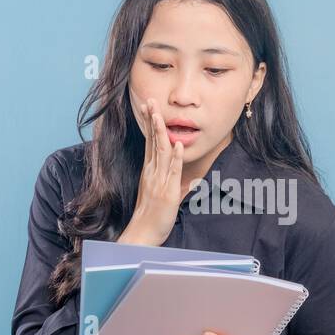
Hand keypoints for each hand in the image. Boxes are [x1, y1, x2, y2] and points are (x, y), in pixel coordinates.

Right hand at [118, 96, 184, 247]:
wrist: (142, 235)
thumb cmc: (151, 218)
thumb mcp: (165, 197)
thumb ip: (177, 187)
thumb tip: (192, 181)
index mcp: (150, 172)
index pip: (150, 143)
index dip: (150, 124)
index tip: (149, 107)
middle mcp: (152, 173)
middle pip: (153, 142)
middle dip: (152, 120)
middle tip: (150, 100)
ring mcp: (159, 182)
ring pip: (161, 152)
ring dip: (161, 132)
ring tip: (160, 114)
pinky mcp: (167, 193)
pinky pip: (172, 172)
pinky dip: (176, 157)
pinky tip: (178, 143)